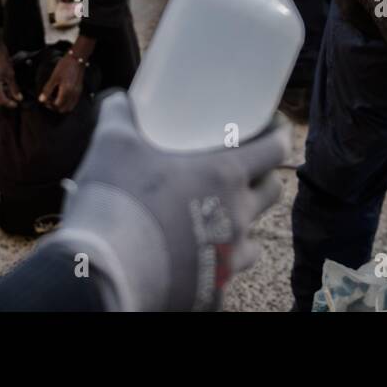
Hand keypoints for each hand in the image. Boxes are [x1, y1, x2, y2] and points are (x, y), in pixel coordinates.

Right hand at [0, 32, 19, 107]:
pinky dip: (0, 91)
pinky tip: (8, 86)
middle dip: (6, 102)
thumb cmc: (2, 60)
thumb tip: (19, 98)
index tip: (18, 104)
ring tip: (14, 92)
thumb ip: (14, 88)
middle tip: (16, 98)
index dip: (10, 104)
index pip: (2, 101)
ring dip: (3, 96)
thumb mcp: (10, 74)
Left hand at [39, 54, 84, 112]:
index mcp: (66, 91)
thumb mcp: (54, 77)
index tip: (45, 100)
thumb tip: (41, 100)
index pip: (57, 105)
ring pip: (70, 107)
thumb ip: (47, 90)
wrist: (77, 59)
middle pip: (64, 109)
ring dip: (62, 106)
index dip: (49, 105)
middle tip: (49, 101)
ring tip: (55, 99)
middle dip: (55, 107)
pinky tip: (62, 96)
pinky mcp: (79, 91)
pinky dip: (67, 103)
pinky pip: (74, 102)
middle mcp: (73, 94)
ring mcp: (78, 93)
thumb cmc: (65, 66)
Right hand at [50, 92, 289, 310]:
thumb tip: (118, 100)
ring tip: (222, 210)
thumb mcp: (112, 144)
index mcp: (223, 175)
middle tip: (246, 167)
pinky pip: (231, 268)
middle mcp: (236, 214)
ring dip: (243, 218)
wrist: (106, 271)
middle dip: (265, 176)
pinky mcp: (213, 286)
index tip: (274, 126)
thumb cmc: (116, 201)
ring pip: (254, 232)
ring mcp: (228, 253)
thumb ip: (118, 116)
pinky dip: (223, 256)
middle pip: (272, 190)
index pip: (275, 149)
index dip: (279, 134)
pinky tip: (204, 249)